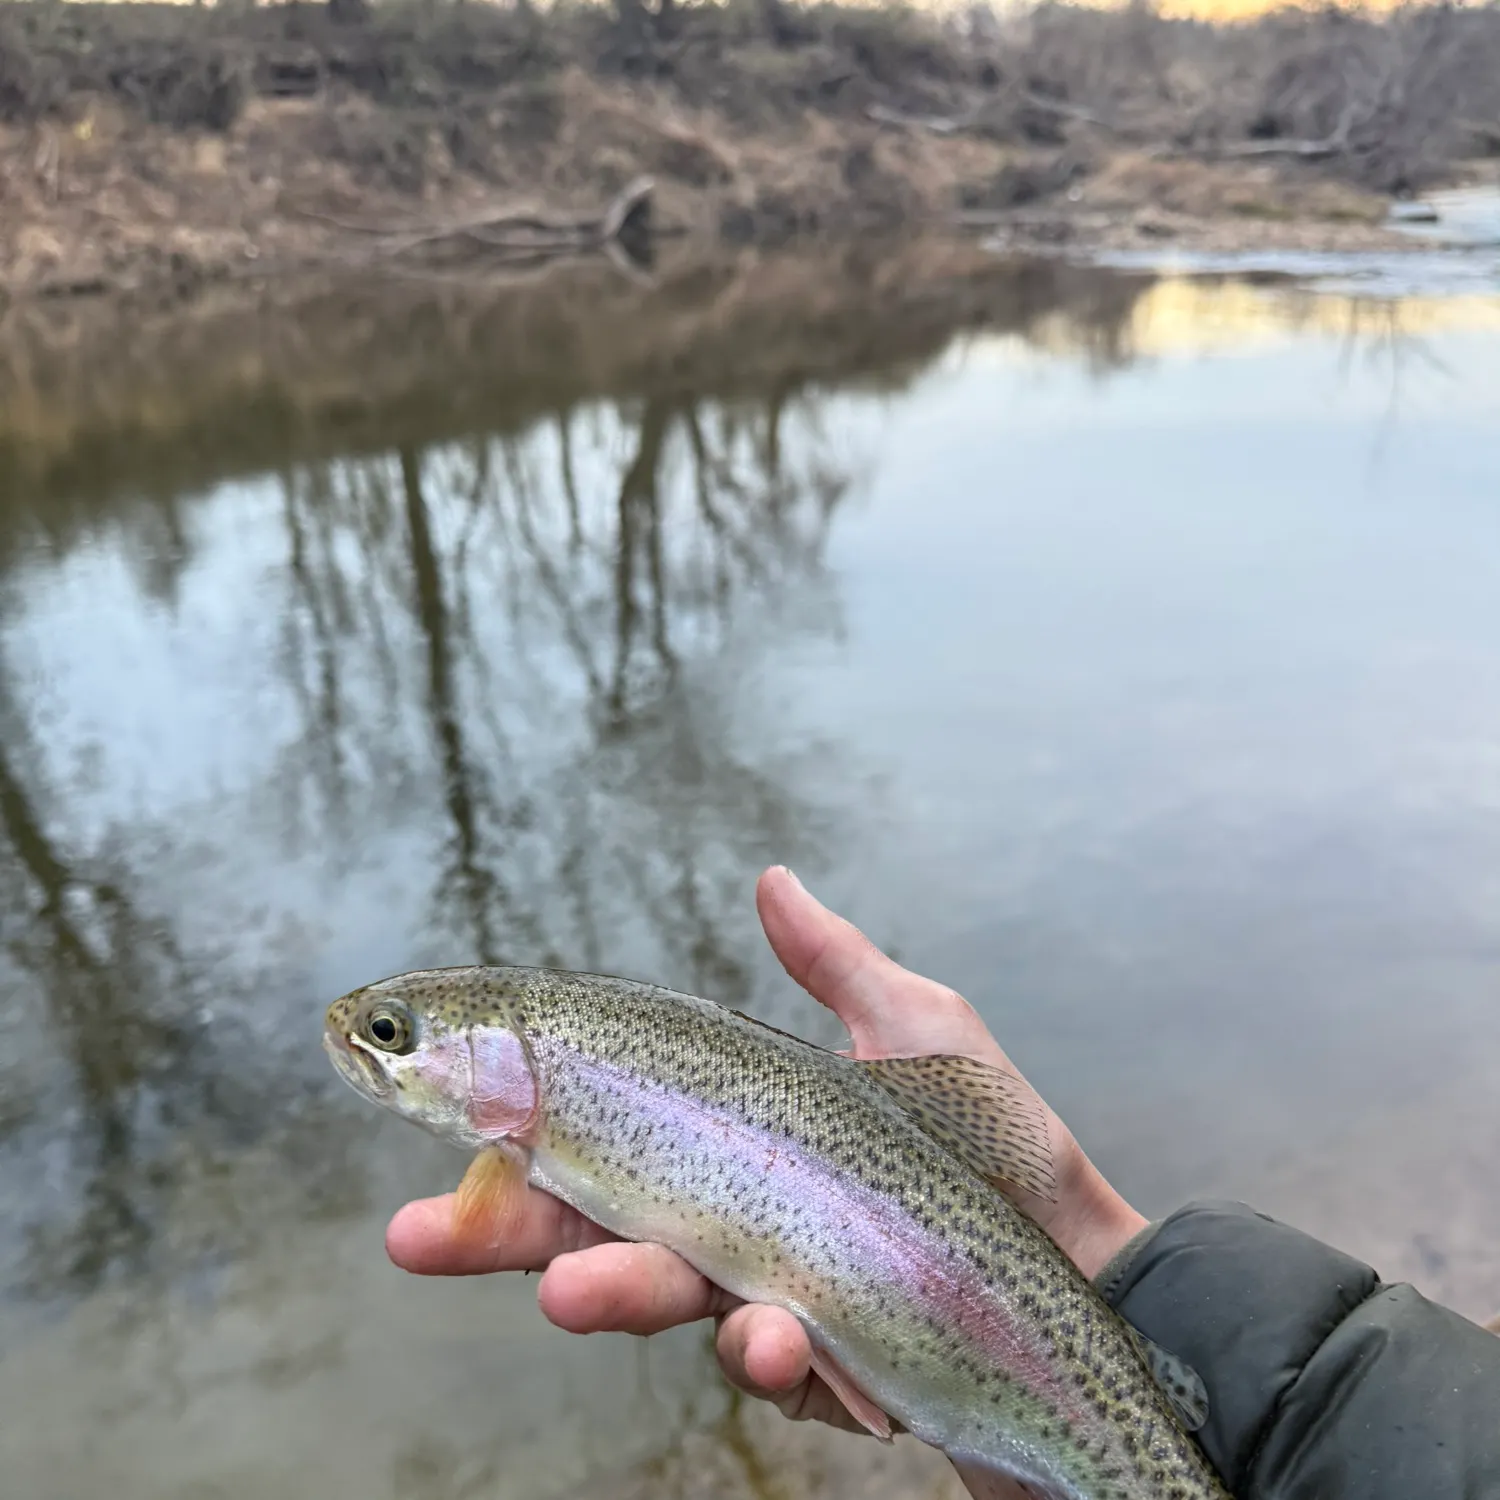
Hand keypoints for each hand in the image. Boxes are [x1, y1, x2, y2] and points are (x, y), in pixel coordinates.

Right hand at [385, 867, 1146, 1450]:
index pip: (606, 1137)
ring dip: (615, 1296)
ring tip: (573, 1293)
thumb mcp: (915, 1030)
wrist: (1097, 1263)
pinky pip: (775, 1366)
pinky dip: (767, 1352)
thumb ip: (834, 966)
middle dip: (501, 1233)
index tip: (447, 1117)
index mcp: (736, 1145)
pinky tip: (778, 1335)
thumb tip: (771, 877)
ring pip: (667, 1303)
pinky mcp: (828, 1372)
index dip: (522, 1133)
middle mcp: (734, 1225)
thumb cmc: (1001, 1141)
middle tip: (412, 1238)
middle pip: (595, 1228)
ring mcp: (772, 1300)